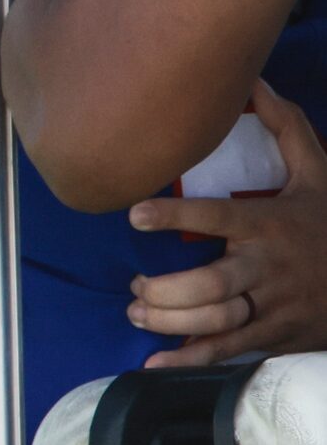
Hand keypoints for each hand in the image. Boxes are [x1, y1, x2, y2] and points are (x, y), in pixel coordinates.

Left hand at [126, 81, 326, 366]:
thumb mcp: (317, 170)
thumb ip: (285, 126)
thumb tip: (254, 79)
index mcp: (270, 223)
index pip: (218, 216)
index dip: (176, 215)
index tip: (135, 213)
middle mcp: (269, 266)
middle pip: (211, 283)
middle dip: (164, 289)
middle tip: (136, 285)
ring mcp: (274, 304)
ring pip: (216, 320)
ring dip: (170, 320)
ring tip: (138, 312)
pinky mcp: (277, 334)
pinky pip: (229, 350)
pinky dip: (191, 361)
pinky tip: (156, 365)